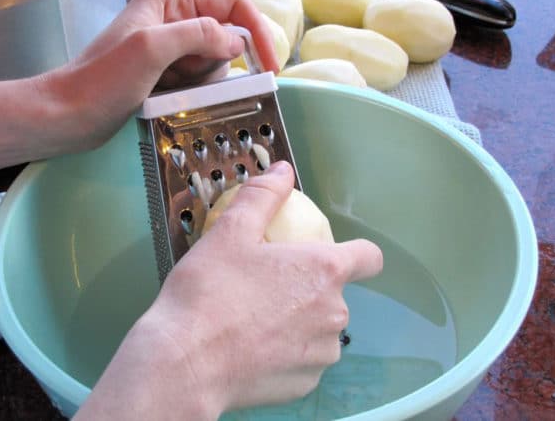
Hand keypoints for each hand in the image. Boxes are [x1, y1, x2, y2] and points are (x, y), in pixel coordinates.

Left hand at [37, 0, 277, 150]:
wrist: (68, 114)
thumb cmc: (102, 80)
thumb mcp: (152, 48)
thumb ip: (198, 34)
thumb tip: (236, 41)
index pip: (231, 1)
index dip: (255, 30)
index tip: (268, 65)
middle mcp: (172, 13)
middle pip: (225, 32)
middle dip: (217, 61)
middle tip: (189, 79)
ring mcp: (169, 43)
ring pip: (214, 60)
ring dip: (202, 80)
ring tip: (169, 89)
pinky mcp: (165, 69)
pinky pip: (198, 77)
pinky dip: (192, 91)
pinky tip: (165, 97)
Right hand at [76, 162, 382, 419]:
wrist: (186, 363)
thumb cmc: (210, 291)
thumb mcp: (230, 232)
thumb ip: (262, 196)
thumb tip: (283, 169)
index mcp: (324, 271)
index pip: (369, 257)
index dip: (355, 253)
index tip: (326, 255)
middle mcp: (334, 313)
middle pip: (334, 293)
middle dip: (308, 288)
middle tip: (263, 287)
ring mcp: (322, 353)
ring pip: (319, 329)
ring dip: (298, 322)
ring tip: (253, 320)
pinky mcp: (305, 385)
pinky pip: (303, 361)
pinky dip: (285, 353)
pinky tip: (250, 350)